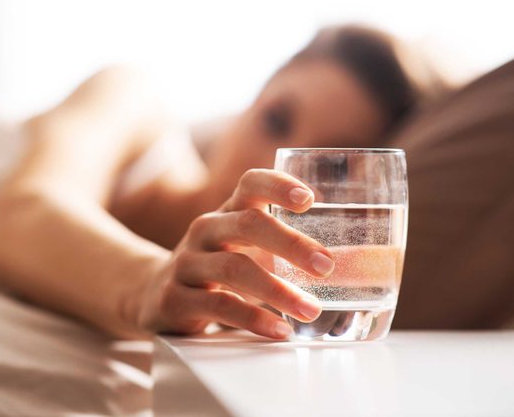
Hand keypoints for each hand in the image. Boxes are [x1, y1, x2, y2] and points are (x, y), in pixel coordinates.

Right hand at [136, 169, 333, 338]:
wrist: (153, 292)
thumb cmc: (216, 268)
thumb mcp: (242, 247)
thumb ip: (286, 247)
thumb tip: (360, 263)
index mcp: (227, 212)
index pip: (250, 183)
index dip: (278, 185)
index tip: (310, 200)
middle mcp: (205, 230)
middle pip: (247, 223)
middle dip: (290, 243)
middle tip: (326, 266)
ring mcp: (187, 263)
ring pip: (234, 267)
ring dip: (278, 290)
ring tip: (311, 309)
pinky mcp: (175, 298)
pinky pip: (218, 305)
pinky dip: (253, 318)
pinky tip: (279, 329)